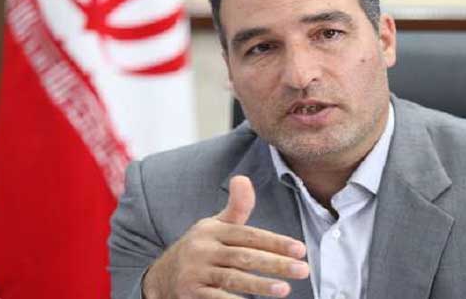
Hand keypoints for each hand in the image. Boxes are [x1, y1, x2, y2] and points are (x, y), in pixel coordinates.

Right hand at [142, 175, 309, 298]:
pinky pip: (216, 298)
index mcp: (213, 230)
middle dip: (275, 264)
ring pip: (233, 278)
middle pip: (244, 257)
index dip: (276, 242)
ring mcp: (195, 271)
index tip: (300, 250)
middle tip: (303, 270)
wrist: (162, 275)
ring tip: (284, 289)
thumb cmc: (201, 249)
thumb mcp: (216, 227)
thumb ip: (236, 207)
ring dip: (260, 284)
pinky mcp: (189, 292)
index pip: (249, 236)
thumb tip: (243, 178)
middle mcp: (203, 249)